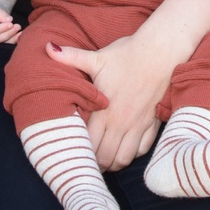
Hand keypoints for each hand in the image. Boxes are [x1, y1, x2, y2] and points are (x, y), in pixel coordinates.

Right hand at [0, 4, 21, 43]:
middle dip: (9, 33)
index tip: (11, 24)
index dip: (2, 28)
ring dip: (13, 37)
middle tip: (17, 26)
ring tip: (20, 30)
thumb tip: (9, 20)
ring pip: (3, 41)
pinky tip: (20, 35)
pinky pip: (6, 41)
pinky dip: (14, 39)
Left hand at [51, 34, 177, 169]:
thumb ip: (71, 57)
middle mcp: (121, 123)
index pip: (88, 144)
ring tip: (105, 157)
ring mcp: (138, 125)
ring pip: (124, 159)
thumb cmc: (128, 54)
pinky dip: (133, 154)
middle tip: (87, 159)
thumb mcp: (97, 57)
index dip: (79, 151)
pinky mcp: (153, 123)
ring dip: (113, 162)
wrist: (161, 51)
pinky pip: (143, 150)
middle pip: (105, 157)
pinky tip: (125, 147)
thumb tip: (48, 47)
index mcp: (104, 111)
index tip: (74, 150)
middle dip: (94, 162)